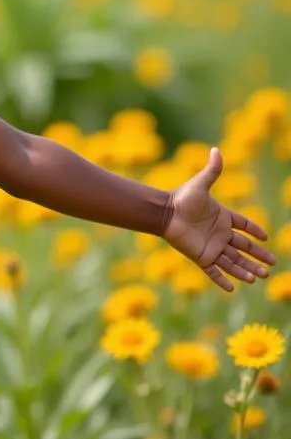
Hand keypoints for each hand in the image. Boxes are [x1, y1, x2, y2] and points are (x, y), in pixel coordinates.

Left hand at [164, 147, 276, 291]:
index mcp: (222, 217)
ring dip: (247, 270)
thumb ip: (212, 170)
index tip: (266, 238)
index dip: (255, 231)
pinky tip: (234, 289)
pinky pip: (214, 272)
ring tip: (262, 277)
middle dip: (259, 256)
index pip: (244, 226)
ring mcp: (211, 247)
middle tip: (273, 264)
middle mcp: (219, 234)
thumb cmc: (182, 198)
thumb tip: (216, 149)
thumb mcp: (200, 184)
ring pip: (234, 262)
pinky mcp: (201, 257)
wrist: (164, 213)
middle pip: (244, 248)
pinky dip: (223, 280)